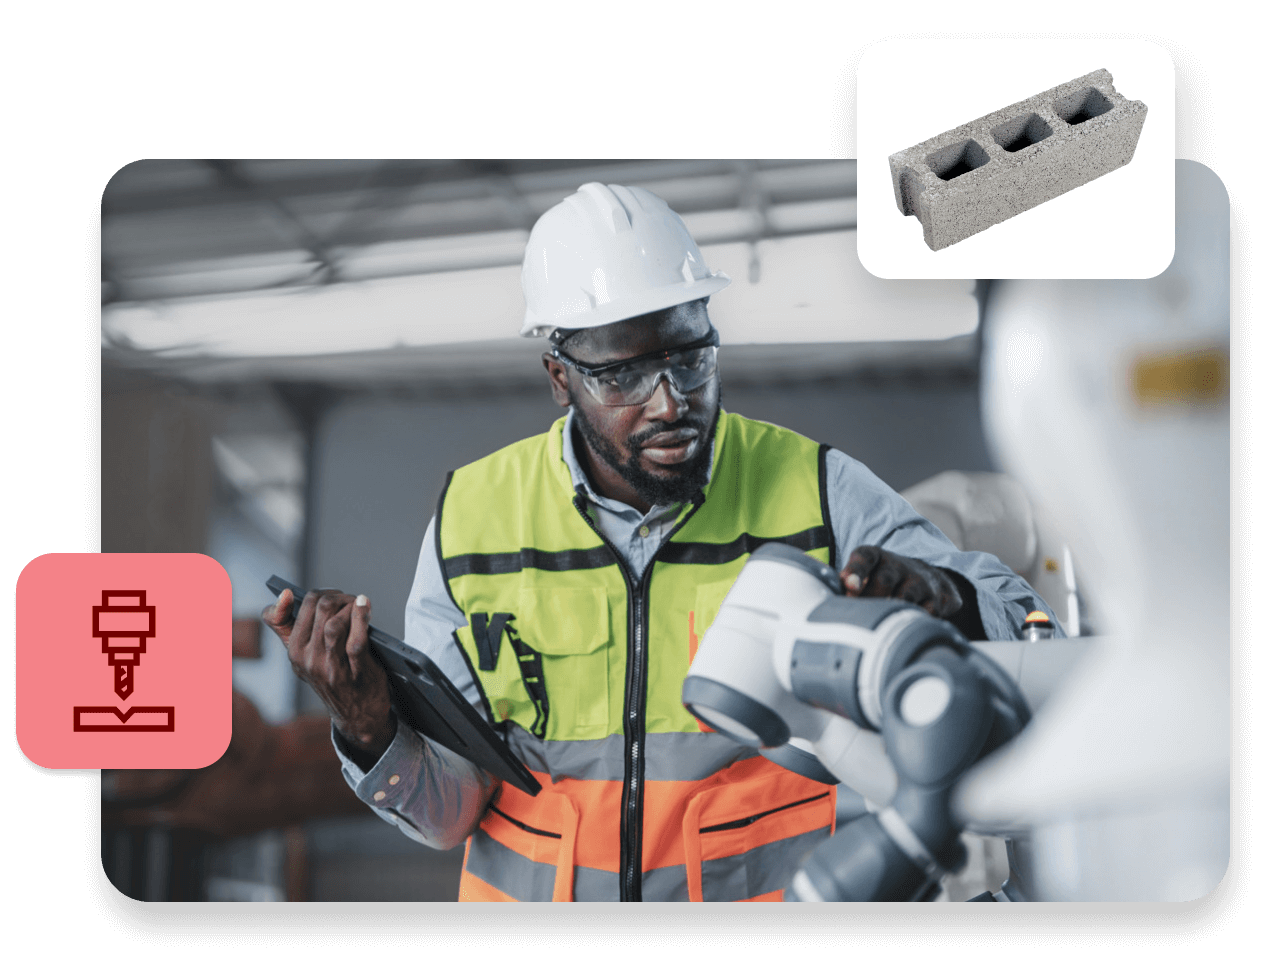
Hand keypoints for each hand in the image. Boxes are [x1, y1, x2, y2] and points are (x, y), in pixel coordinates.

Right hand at [262, 588, 395, 757]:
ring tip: (359, 605)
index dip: (303, 596)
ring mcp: (330, 667)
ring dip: (350, 605)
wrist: (357, 716)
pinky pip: (356, 639)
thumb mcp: (306, 656)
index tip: (312, 594)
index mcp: (293, 652)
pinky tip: (365, 607)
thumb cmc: (333, 677)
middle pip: (318, 608)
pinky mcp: (354, 672)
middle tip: (349, 600)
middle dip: (337, 596)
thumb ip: (291, 628)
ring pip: (333, 621)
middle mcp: (307, 660)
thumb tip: (284, 594)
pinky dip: (361, 617)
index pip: (290, 611)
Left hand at [840, 545, 961, 619]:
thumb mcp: (862, 574)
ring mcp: (919, 581)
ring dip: (890, 612)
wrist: (925, 577)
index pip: (864, 558)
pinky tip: (901, 630)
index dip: (856, 571)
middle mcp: (898, 565)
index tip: (848, 586)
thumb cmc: (881, 579)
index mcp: (875, 556)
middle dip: (870, 599)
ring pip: (905, 598)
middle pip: (884, 580)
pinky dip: (912, 622)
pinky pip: (924, 614)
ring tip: (879, 626)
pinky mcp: (935, 599)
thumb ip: (846, 583)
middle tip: (860, 616)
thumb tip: (832, 597)